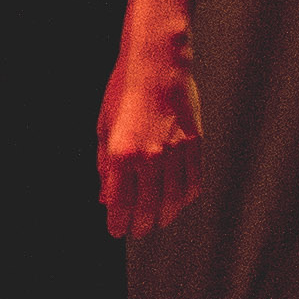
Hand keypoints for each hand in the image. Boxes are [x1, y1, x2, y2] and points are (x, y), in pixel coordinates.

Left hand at [98, 27, 203, 238]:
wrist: (157, 66)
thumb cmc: (123, 93)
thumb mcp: (103, 129)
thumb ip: (104, 166)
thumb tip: (105, 197)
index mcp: (122, 154)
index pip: (120, 202)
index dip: (118, 222)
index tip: (115, 231)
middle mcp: (151, 157)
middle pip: (148, 205)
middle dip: (141, 223)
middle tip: (136, 231)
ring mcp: (176, 151)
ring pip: (174, 198)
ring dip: (166, 215)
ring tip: (158, 222)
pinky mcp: (195, 144)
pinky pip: (194, 180)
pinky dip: (186, 196)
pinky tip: (180, 202)